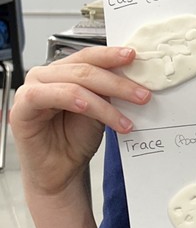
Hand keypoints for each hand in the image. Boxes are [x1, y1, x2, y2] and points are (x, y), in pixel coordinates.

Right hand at [9, 46, 150, 197]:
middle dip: (117, 83)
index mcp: (64, 70)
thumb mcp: (100, 110)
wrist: (61, 171)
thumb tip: (134, 76)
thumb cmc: (75, 140)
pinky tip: (87, 108)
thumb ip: (109, 90)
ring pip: (74, 83)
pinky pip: (48, 96)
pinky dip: (71, 99)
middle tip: (142, 95)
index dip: (112, 56)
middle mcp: (47, 75)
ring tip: (124, 120)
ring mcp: (32, 88)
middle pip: (85, 68)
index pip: (90, 56)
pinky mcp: (22, 106)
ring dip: (104, 102)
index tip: (134, 57)